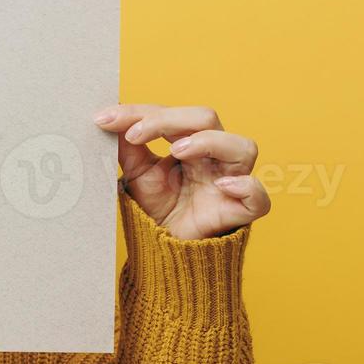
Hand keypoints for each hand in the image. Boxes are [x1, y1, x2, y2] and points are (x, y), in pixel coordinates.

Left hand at [93, 104, 269, 239]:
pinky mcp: (238, 213)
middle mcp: (214, 157)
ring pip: (243, 147)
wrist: (163, 250)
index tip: (105, 120)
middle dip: (169, 120)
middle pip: (207, 118)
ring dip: (209, 142)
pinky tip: (221, 187)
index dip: (140, 113)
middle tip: (136, 134)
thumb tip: (107, 120)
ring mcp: (230, 182)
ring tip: (177, 151)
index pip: (171, 115)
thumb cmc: (156, 207)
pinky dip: (246, 187)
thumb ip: (126, 148)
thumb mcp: (136, 174)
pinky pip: (258, 198)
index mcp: (190, 143)